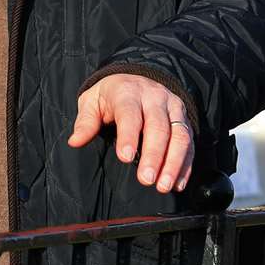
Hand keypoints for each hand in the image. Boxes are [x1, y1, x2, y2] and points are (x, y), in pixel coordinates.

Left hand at [68, 74, 195, 193]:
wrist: (136, 78)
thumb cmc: (111, 95)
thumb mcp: (92, 101)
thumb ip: (85, 122)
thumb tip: (74, 141)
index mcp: (128, 91)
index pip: (130, 114)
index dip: (129, 136)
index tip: (125, 158)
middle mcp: (155, 97)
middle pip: (158, 127)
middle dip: (154, 155)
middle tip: (146, 180)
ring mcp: (173, 108)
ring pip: (179, 136)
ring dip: (173, 163)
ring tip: (164, 186)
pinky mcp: (184, 120)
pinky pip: (190, 143)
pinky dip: (186, 165)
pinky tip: (178, 183)